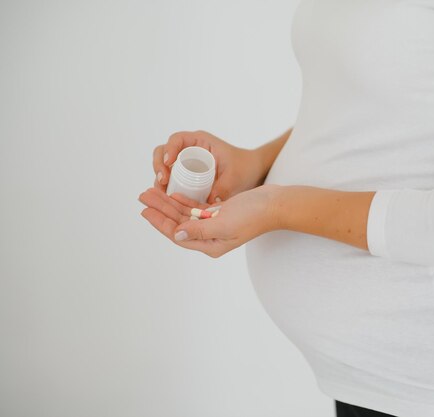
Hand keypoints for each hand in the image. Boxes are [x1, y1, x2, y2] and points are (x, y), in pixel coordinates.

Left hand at [138, 184, 280, 257]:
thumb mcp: (224, 224)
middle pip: (178, 223)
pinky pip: (197, 209)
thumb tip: (176, 234)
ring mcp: (215, 225)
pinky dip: (185, 201)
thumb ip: (198, 230)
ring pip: (185, 214)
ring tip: (153, 192)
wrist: (275, 204)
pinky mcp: (220, 213)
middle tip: (143, 196)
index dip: (160, 222)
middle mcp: (211, 237)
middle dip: (160, 209)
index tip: (145, 210)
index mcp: (211, 245)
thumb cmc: (253, 215)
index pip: (178, 234)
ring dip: (169, 203)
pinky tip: (173, 194)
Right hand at [152, 130, 267, 203]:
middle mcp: (190, 148)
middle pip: (164, 152)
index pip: (177, 140)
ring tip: (163, 192)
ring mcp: (187, 161)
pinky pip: (172, 177)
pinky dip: (167, 185)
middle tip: (162, 182)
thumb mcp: (235, 177)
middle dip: (159, 166)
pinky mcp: (187, 174)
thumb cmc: (245, 167)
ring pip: (164, 166)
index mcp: (201, 141)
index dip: (169, 149)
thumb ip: (223, 188)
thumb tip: (209, 202)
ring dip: (160, 178)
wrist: (252, 172)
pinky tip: (167, 198)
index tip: (168, 163)